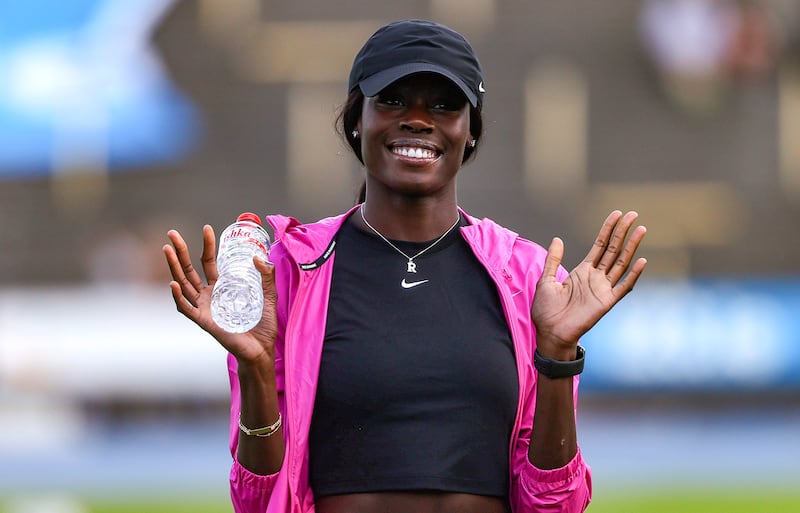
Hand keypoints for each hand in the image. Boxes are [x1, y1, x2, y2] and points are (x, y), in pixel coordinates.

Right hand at [162, 225, 278, 365]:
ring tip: (167, 249)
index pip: (209, 262)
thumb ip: (267, 276)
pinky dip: (178, 296)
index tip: (207, 228)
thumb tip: (257, 256)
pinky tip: (174, 283)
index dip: (207, 246)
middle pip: (189, 269)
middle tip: (172, 233)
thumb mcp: (269, 296)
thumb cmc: (263, 325)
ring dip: (174, 267)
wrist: (261, 350)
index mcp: (221, 287)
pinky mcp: (203, 321)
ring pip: (183, 284)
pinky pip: (186, 308)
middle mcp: (208, 295)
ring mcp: (203, 307)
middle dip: (180, 251)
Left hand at [531, 210, 646, 357]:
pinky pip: (623, 287)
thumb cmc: (546, 310)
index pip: (599, 245)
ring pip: (621, 263)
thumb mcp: (546, 280)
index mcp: (582, 271)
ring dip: (631, 247)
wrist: (549, 332)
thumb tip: (557, 239)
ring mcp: (603, 289)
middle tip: (634, 215)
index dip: (608, 230)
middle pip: (613, 250)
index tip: (617, 214)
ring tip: (641, 230)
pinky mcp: (606, 302)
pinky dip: (633, 275)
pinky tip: (641, 261)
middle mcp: (596, 278)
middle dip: (623, 232)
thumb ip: (553, 260)